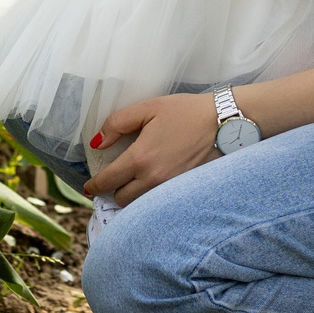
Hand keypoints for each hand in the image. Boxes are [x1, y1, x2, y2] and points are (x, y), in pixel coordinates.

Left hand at [84, 91, 219, 203]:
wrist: (224, 123)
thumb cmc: (186, 112)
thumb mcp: (148, 108)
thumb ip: (117, 123)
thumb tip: (97, 143)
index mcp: (140, 158)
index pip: (108, 181)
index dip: (94, 185)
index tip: (89, 187)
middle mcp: (153, 179)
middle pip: (122, 199)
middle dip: (113, 191)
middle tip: (114, 180)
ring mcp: (170, 189)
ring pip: (140, 204)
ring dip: (132, 196)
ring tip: (132, 183)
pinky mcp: (183, 191)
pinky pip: (159, 202)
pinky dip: (151, 198)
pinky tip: (153, 184)